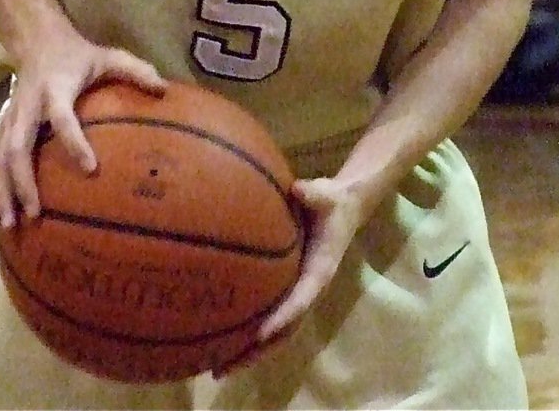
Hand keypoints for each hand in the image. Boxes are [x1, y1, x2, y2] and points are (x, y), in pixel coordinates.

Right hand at [0, 25, 164, 229]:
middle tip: (36, 212)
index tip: (91, 169)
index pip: (63, 118)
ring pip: (0, 160)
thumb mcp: (108, 56)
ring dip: (2, 193)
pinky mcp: (3, 129)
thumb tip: (165, 89)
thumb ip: (135, 70)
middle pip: (18, 147)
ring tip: (8, 226)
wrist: (37, 41)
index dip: (75, 142)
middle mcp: (28, 107)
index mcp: (55, 90)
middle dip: (23, 181)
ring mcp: (11, 119)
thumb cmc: (78, 56)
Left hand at [210, 176, 363, 377]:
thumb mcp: (326, 195)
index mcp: (319, 271)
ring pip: (275, 333)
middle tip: (222, 369)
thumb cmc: (331, 202)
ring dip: (249, 352)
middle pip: (284, 332)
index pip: (300, 300)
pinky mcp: (287, 288)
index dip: (281, 318)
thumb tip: (298, 188)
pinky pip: (268, 317)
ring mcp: (297, 293)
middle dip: (255, 352)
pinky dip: (249, 333)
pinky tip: (221, 340)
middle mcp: (308, 290)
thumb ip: (314, 193)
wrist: (342, 207)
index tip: (260, 334)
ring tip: (216, 368)